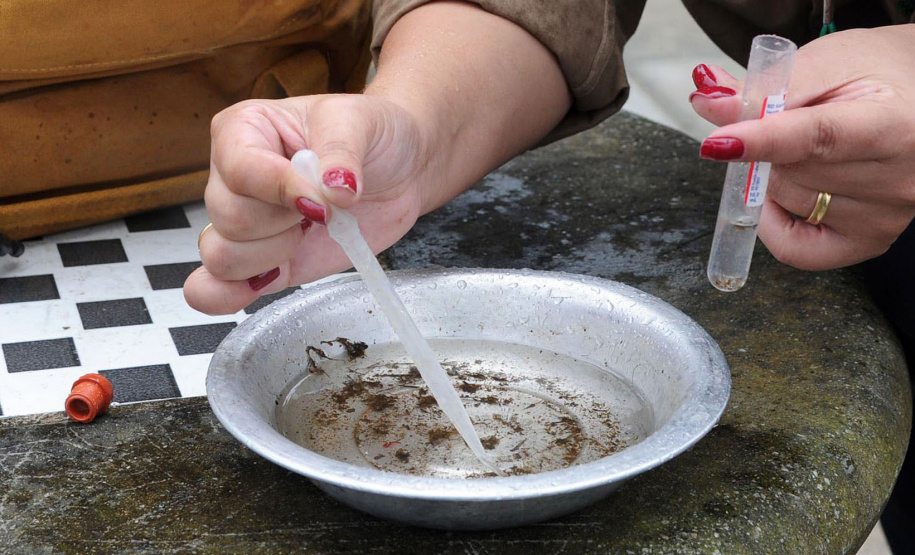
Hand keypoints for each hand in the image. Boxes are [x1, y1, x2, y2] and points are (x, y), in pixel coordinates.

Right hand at [183, 94, 432, 314]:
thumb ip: (340, 151)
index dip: (280, 189)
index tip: (323, 199)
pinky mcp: (264, 262)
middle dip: (284, 221)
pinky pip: (214, 288)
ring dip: (274, 253)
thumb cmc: (371, 134)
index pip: (239, 168)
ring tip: (309, 230)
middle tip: (323, 208)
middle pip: (230, 217)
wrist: (401, 170)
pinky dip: (227, 295)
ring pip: (222, 256)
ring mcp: (245, 224)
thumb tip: (333, 190)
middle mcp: (232, 178)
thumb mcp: (359, 121)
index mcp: (243, 130)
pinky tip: (265, 279)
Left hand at [690, 26, 914, 270]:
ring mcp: (885, 218)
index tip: (716, 143)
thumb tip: (708, 102)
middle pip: (791, 173)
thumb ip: (766, 86)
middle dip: (764, 147)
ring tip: (804, 150)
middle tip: (779, 124)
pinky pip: (794, 249)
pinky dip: (773, 222)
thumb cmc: (873, 75)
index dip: (760, 140)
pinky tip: (785, 194)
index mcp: (896, 125)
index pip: (817, 138)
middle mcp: (898, 179)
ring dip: (773, 177)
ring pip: (786, 203)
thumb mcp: (826, 63)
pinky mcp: (869, 243)